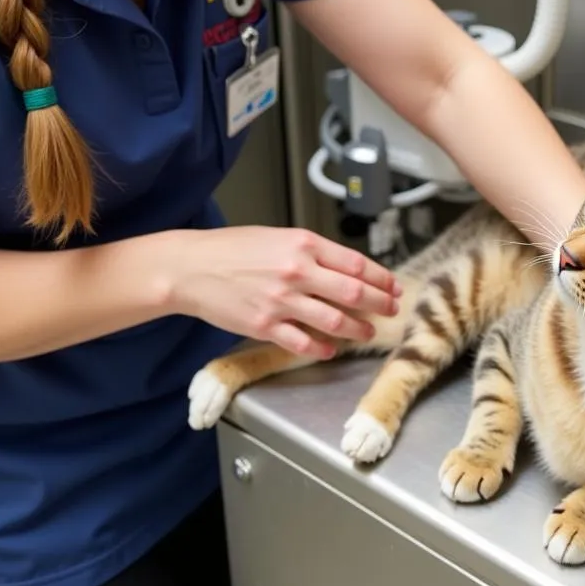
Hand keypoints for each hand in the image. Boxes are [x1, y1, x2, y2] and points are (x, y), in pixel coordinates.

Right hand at [169, 226, 401, 358]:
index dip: (381, 278)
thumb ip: (311, 251)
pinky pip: (304, 343)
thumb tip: (344, 267)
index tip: (393, 286)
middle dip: (379, 304)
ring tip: (367, 332)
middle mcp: (297, 271)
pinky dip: (323, 348)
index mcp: (303, 244)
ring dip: (358, 329)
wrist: (191, 267)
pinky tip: (330, 349)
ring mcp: (282, 301)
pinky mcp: (266, 326)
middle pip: (354, 292)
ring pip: (335, 321)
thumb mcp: (278, 237)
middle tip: (390, 310)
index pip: (356, 263)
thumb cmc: (231, 249)